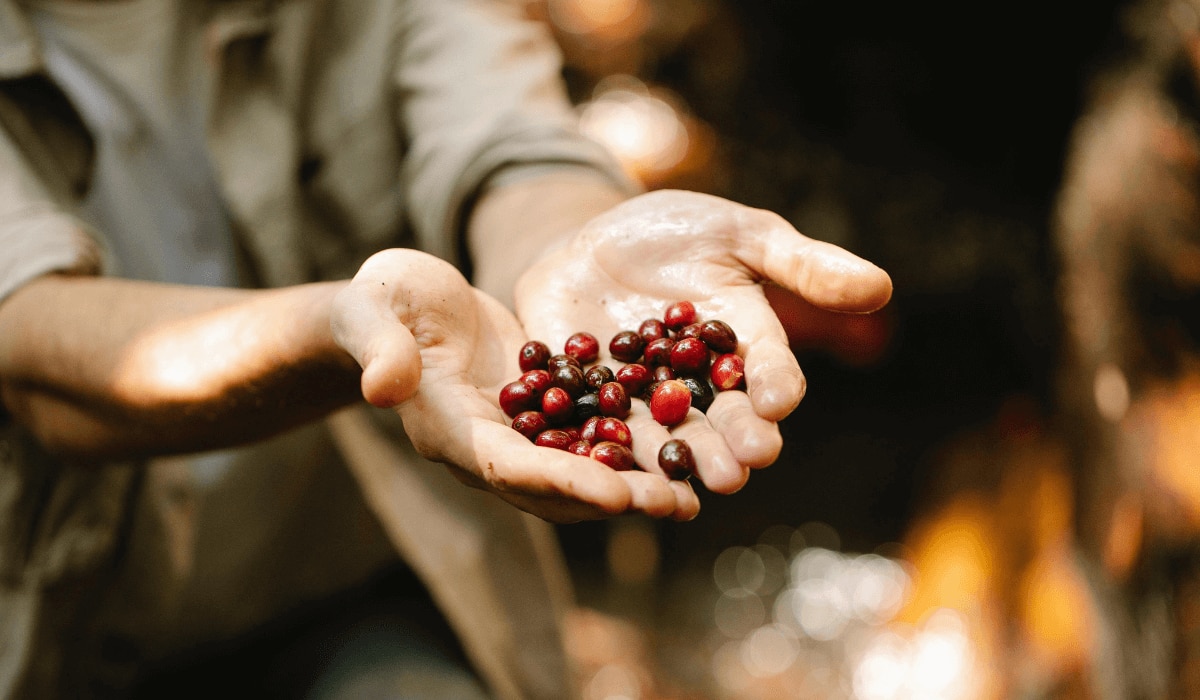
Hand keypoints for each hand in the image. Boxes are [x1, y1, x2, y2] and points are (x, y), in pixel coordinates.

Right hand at [331, 249, 699, 522]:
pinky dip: (630, 448)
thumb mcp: (373, 309)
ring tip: (691, 493)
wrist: (399, 306)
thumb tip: (381, 388)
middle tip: (677, 504)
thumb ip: (381, 347)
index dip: (562, 482)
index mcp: (448, 428)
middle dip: (615, 497)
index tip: (617, 495)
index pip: (507, 467)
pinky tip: (679, 448)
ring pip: (578, 471)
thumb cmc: (379, 301)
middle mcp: (486, 445)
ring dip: (632, 484)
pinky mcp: (539, 413)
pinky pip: (587, 437)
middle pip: (554, 486)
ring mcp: (515, 434)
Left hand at [514, 189, 891, 493]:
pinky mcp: (585, 404)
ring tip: (679, 491)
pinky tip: (597, 472)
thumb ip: (802, 264)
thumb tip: (880, 286)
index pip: (768, 370)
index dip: (774, 385)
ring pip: (659, 439)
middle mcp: (697, 386)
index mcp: (742, 347)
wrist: (594, 241)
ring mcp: (639, 399)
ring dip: (669, 465)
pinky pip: (589, 430)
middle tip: (738, 469)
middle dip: (728, 445)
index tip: (777, 401)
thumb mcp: (741, 234)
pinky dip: (593, 451)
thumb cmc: (679, 233)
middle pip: (718, 421)